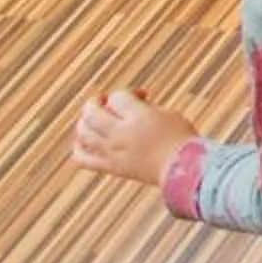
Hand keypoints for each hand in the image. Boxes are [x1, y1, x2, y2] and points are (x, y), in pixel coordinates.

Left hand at [69, 90, 197, 184]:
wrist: (183, 169)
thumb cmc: (180, 138)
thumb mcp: (166, 113)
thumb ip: (143, 108)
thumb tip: (124, 106)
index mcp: (138, 117)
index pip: (117, 97)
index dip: (129, 92)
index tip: (143, 96)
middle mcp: (120, 133)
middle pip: (92, 111)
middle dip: (97, 102)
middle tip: (108, 101)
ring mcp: (112, 151)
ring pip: (82, 132)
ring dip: (85, 121)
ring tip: (96, 119)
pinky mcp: (109, 167)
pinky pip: (81, 157)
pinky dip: (78, 147)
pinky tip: (86, 141)